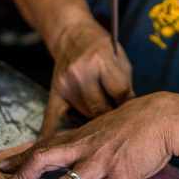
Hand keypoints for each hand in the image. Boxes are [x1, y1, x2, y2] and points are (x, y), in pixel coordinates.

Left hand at [0, 93, 178, 178]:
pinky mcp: (121, 176)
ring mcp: (102, 163)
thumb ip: (90, 138)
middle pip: (43, 161)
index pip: (43, 146)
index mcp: (82, 136)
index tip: (1, 167)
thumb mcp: (106, 124)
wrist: (166, 117)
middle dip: (19, 178)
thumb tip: (78, 149)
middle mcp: (85, 148)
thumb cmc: (139, 120)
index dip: (20, 158)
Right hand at [40, 19, 134, 137]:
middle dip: (111, 115)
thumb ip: (125, 85)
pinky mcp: (55, 90)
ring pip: (85, 113)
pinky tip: (46, 144)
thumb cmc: (102, 48)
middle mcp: (82, 72)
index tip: (132, 109)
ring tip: (102, 113)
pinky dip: (49, 131)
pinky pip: (52, 115)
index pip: (120, 92)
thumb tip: (130, 116)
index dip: (128, 102)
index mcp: (102, 61)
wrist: (72, 33)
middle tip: (117, 119)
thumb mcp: (120, 59)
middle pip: (101, 108)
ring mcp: (66, 83)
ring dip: (95, 115)